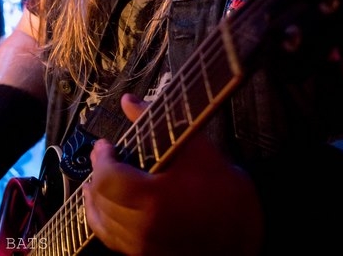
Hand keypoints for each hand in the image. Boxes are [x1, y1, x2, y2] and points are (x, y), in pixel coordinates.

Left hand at [83, 94, 263, 255]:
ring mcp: (143, 248)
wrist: (247, 234)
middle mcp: (143, 229)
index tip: (105, 145)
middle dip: (96, 174)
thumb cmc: (225, 193)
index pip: (107, 178)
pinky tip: (106, 208)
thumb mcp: (195, 148)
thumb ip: (156, 121)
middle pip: (101, 200)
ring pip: (102, 224)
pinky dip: (104, 221)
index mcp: (153, 200)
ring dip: (95, 199)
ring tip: (95, 181)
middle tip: (102, 156)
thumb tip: (129, 101)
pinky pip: (113, 241)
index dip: (101, 158)